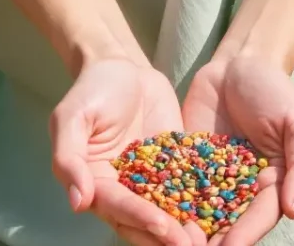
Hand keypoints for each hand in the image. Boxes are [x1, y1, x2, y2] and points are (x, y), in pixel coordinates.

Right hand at [52, 56, 204, 245]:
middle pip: (143, 220)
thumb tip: (78, 202)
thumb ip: (68, 158)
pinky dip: (203, 202)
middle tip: (191, 245)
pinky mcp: (175, 168)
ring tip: (208, 239)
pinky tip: (225, 211)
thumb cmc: (91, 90)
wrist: (123, 66)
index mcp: (94, 183)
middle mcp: (123, 189)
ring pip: (168, 211)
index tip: (162, 226)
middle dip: (166, 235)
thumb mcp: (71, 117)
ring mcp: (151, 181)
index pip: (117, 207)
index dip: (138, 218)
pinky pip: (189, 188)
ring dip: (186, 227)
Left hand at [181, 51, 293, 245]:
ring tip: (171, 240)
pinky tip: (153, 212)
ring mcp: (214, 177)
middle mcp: (244, 187)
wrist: (238, 61)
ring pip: (202, 210)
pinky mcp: (189, 163)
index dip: (246, 234)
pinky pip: (178, 185)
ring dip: (189, 228)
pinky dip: (168, 201)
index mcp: (275, 183)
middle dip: (213, 240)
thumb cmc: (275, 90)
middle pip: (230, 222)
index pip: (260, 215)